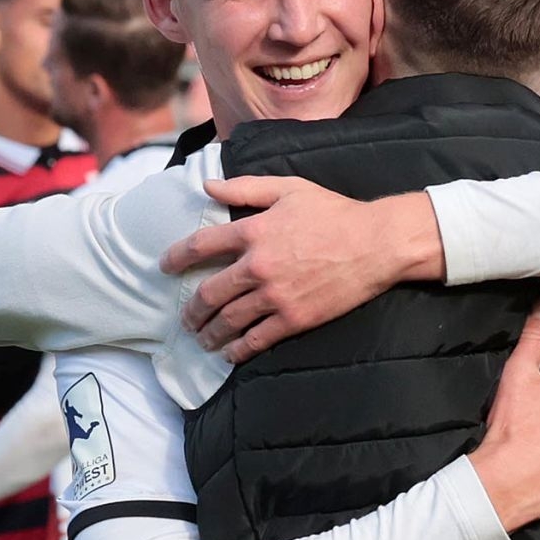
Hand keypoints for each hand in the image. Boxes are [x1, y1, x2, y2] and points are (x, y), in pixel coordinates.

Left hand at [159, 176, 443, 363]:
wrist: (375, 244)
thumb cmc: (334, 212)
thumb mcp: (289, 188)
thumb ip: (245, 188)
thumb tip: (208, 186)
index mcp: (253, 231)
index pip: (200, 246)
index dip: (175, 257)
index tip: (164, 266)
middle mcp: (257, 266)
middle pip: (208, 293)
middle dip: (191, 310)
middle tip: (186, 319)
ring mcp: (275, 296)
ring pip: (228, 321)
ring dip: (210, 333)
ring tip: (203, 339)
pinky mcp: (294, 319)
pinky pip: (256, 339)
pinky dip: (238, 350)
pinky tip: (230, 354)